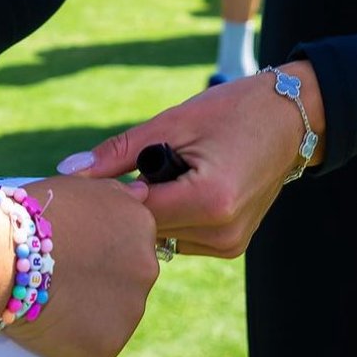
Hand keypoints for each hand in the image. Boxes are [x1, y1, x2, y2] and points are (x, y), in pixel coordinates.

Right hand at [4, 177, 157, 356]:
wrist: (2, 253)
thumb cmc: (34, 213)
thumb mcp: (79, 187)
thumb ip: (116, 192)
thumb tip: (141, 191)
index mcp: (140, 225)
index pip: (131, 240)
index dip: (99, 246)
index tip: (74, 247)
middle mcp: (146, 268)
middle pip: (127, 278)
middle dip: (100, 278)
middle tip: (63, 273)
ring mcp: (129, 310)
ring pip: (113, 313)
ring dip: (89, 309)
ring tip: (53, 297)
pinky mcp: (107, 346)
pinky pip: (95, 344)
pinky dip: (76, 338)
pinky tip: (52, 321)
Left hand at [57, 63, 323, 258]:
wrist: (289, 119)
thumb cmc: (231, 110)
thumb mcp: (172, 122)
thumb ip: (119, 152)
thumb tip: (68, 172)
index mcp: (210, 201)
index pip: (136, 212)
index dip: (107, 197)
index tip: (84, 183)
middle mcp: (222, 232)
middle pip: (147, 229)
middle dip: (127, 203)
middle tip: (118, 170)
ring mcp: (230, 244)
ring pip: (162, 237)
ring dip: (151, 210)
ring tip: (156, 171)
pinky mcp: (232, 245)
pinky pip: (182, 237)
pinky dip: (171, 215)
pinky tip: (175, 186)